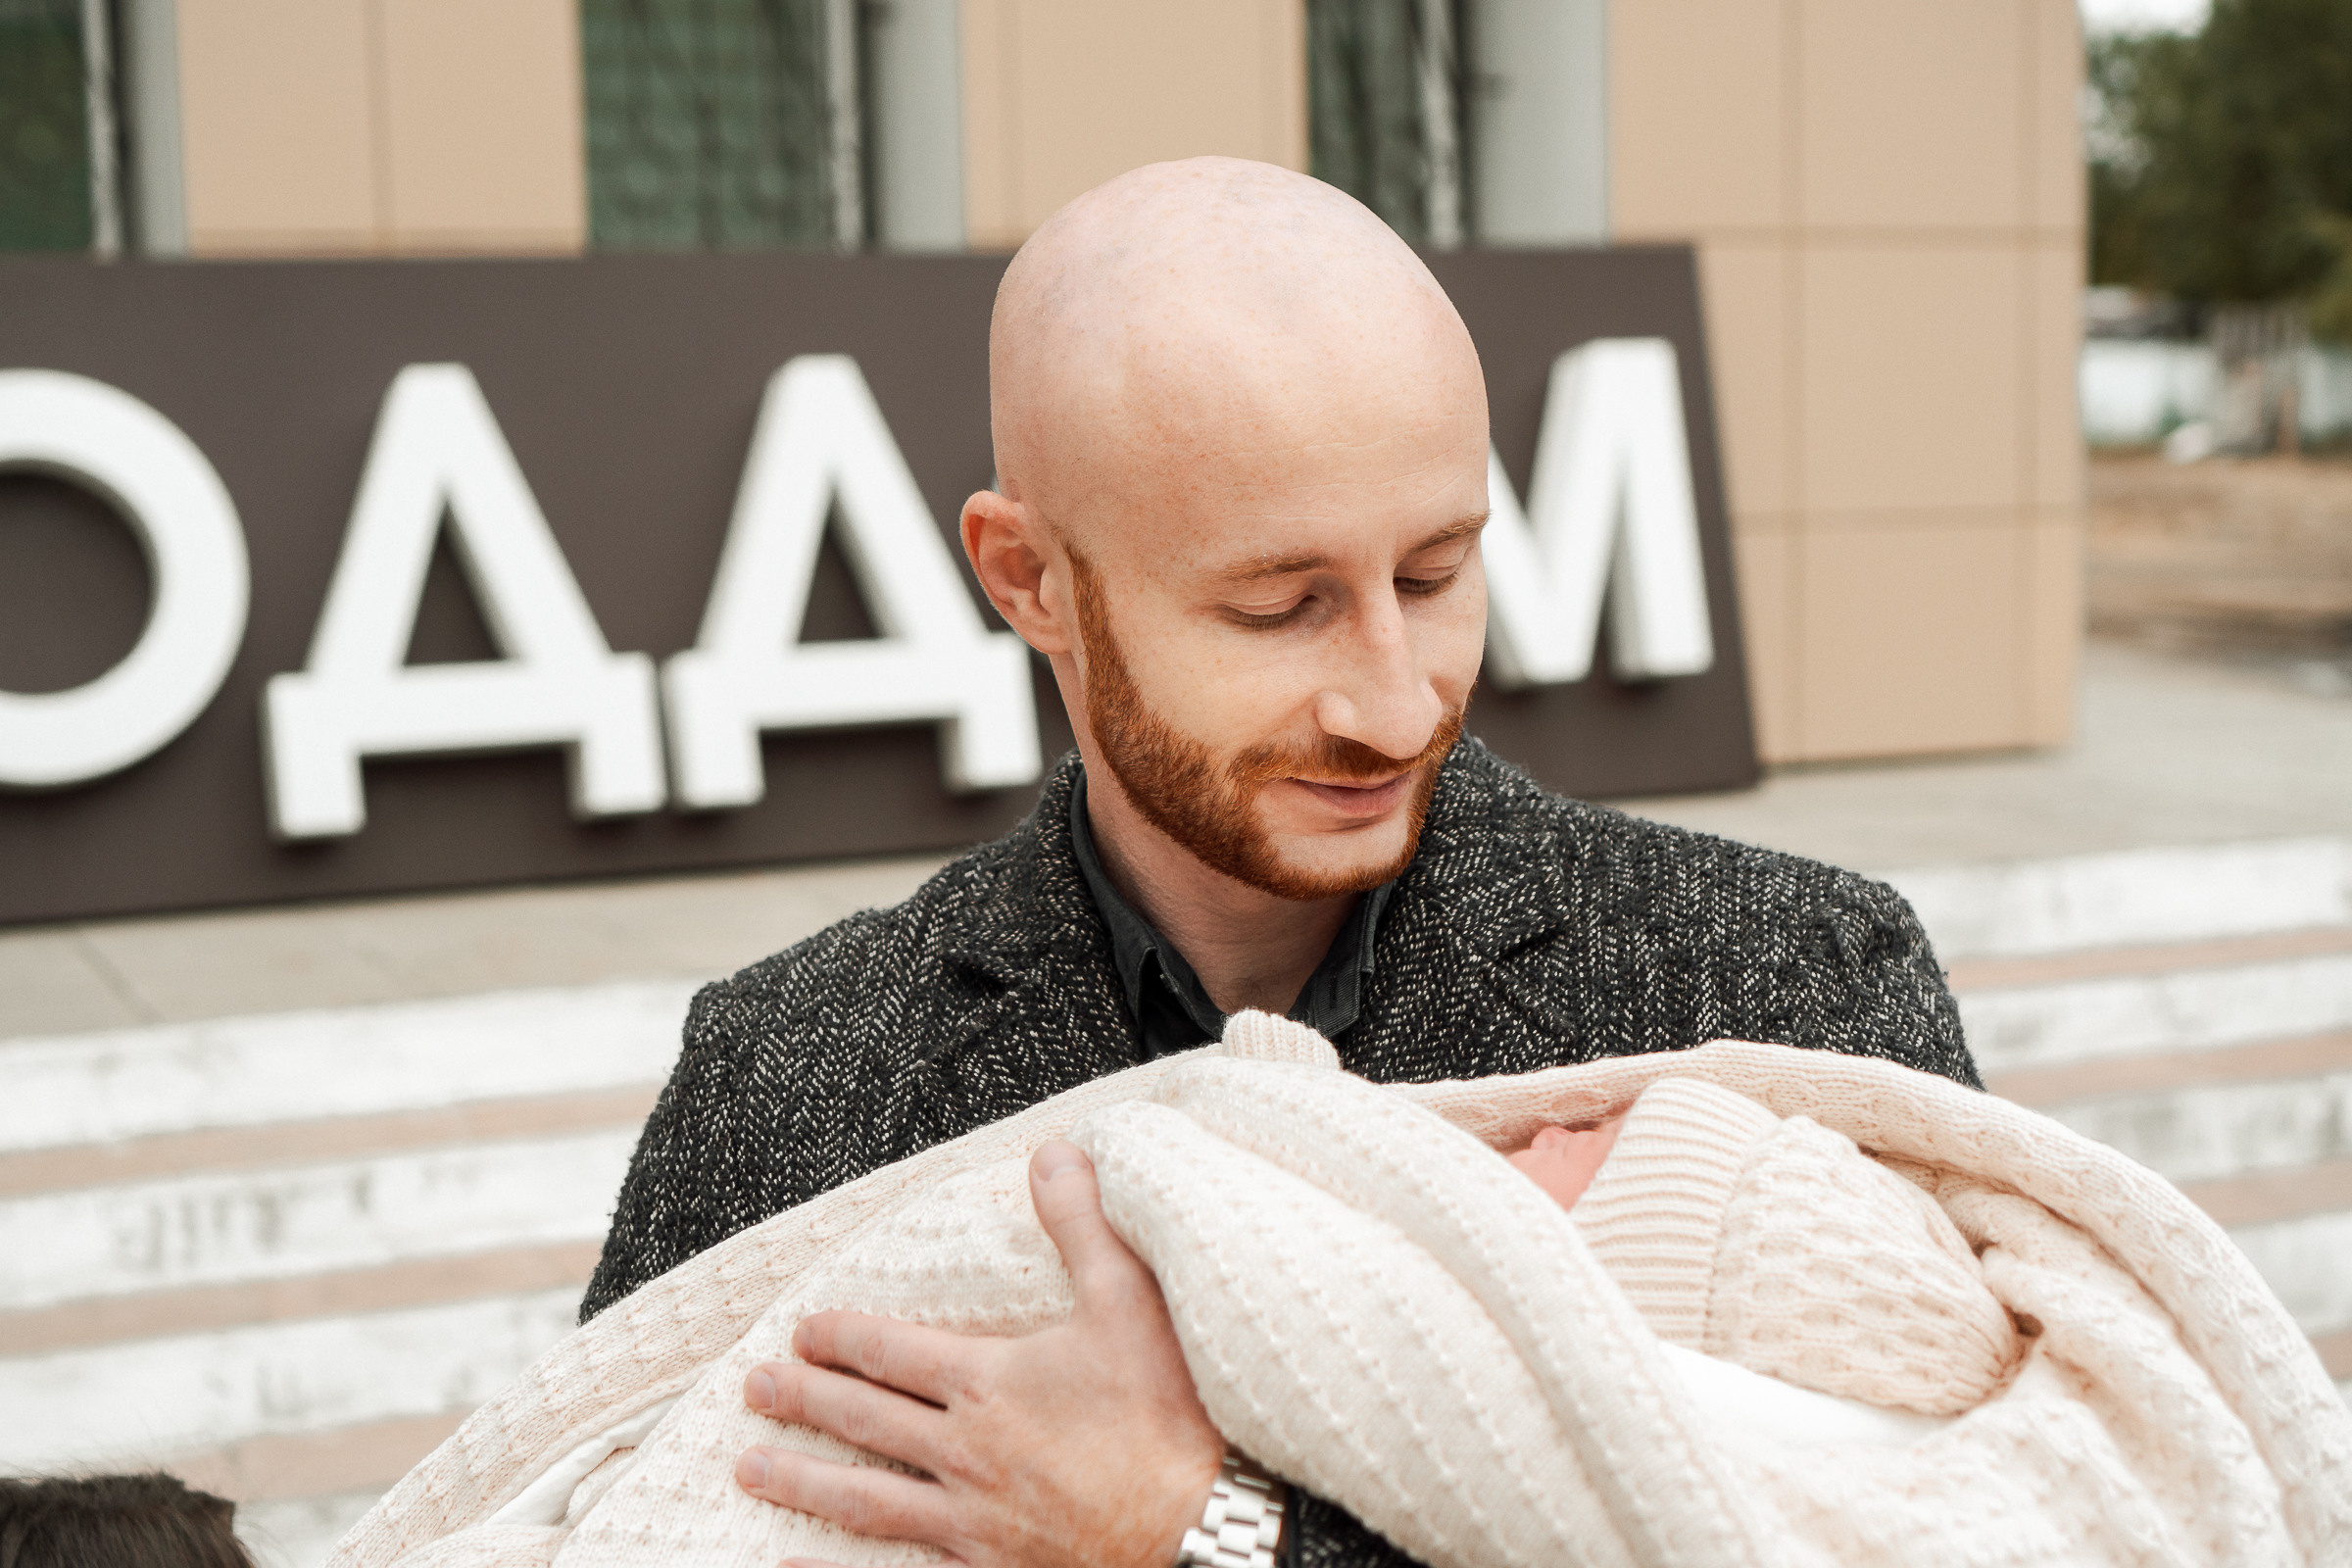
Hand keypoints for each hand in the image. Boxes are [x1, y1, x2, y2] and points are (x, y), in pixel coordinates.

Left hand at [736, 1140, 1225, 1567]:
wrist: (1204, 1533)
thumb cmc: (1171, 1417)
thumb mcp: (1131, 1303)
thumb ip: (1083, 1225)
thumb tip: (1053, 1153)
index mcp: (989, 1383)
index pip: (890, 1352)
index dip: (840, 1337)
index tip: (802, 1330)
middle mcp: (964, 1453)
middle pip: (862, 1420)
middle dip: (802, 1399)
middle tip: (753, 1389)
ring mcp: (970, 1523)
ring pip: (863, 1500)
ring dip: (800, 1481)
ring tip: (748, 1468)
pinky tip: (788, 1567)